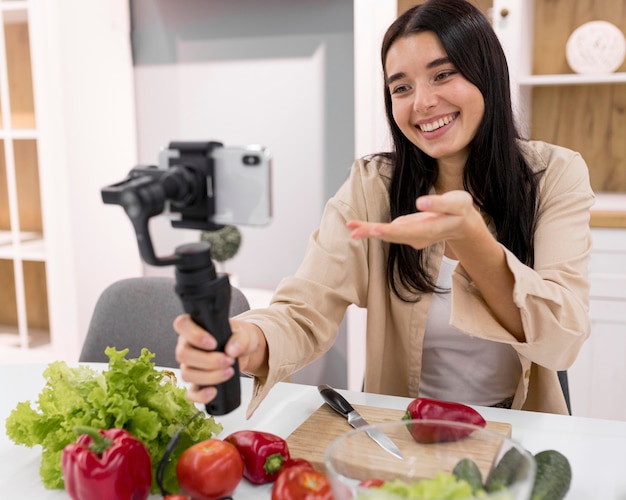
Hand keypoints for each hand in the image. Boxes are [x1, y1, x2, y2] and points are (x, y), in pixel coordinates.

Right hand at [174, 315, 265, 403]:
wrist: (245, 352)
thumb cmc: (239, 337)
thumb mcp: (244, 333)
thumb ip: (240, 338)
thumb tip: (231, 350)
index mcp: (194, 326)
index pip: (181, 325)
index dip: (194, 335)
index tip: (213, 343)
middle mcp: (187, 345)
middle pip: (183, 354)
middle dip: (207, 360)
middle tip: (228, 360)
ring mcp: (189, 365)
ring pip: (187, 374)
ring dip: (209, 376)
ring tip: (229, 372)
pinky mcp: (196, 383)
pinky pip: (191, 393)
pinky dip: (201, 395)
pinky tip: (214, 392)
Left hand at [346, 190, 482, 249]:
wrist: (463, 224)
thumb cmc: (460, 210)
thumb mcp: (458, 203)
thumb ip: (440, 203)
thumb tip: (420, 202)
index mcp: (429, 230)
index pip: (407, 231)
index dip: (391, 231)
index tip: (376, 230)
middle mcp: (417, 237)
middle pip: (392, 235)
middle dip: (373, 232)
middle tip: (353, 229)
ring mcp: (410, 236)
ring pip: (387, 234)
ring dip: (368, 231)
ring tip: (351, 226)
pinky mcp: (406, 231)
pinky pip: (387, 231)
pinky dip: (372, 229)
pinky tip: (358, 227)